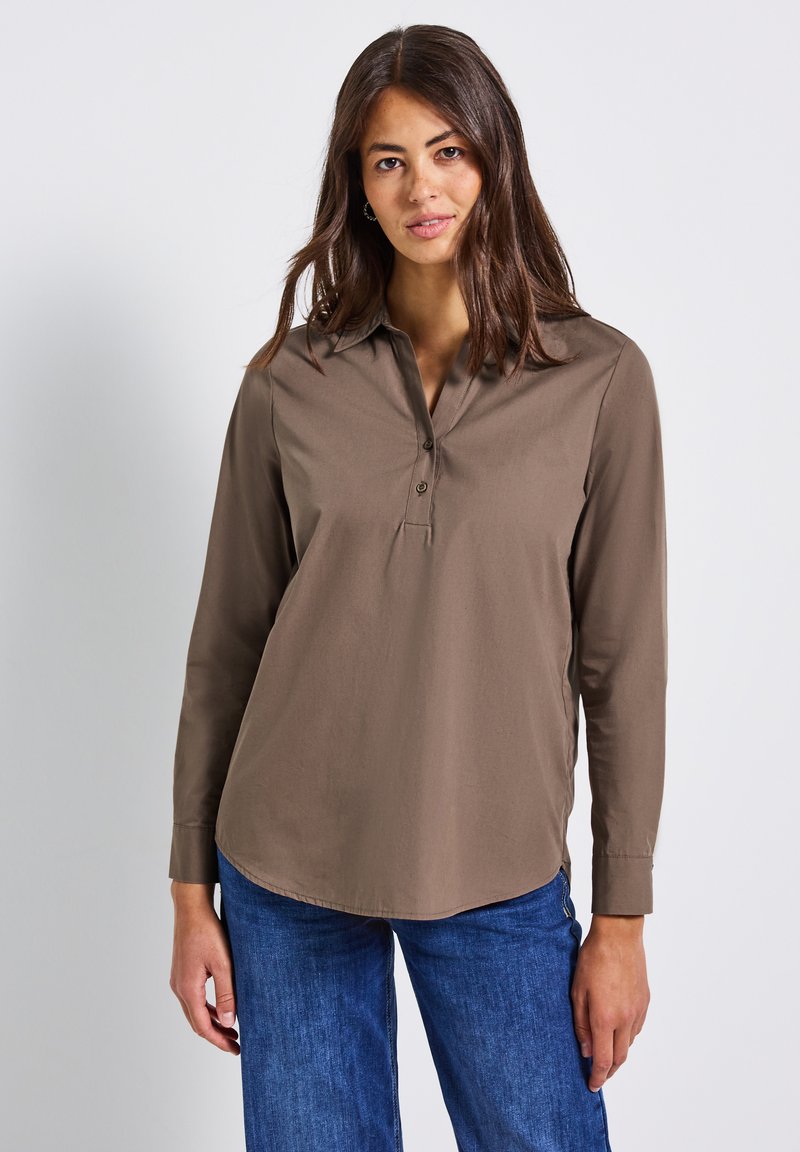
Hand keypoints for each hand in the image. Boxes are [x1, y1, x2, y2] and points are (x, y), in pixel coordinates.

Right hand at [169, 883, 239, 1054]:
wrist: (191, 908)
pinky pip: (194, 998)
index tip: (236, 1049)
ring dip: (212, 1022)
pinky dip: (208, 1008)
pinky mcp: (182, 972)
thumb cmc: (208, 931)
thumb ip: (227, 993)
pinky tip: (222, 1008)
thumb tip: (229, 1023)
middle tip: (236, 1045)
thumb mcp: (224, 963)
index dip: (219, 1040)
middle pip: (197, 1022)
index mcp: (188, 989)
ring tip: (232, 1030)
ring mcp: (179, 980)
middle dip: (216, 1035)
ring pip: (195, 1011)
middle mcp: (179, 987)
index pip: (203, 1026)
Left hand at [570, 915, 648, 1091]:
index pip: (604, 1060)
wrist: (619, 935)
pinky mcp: (645, 1001)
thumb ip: (580, 1024)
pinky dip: (627, 1037)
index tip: (592, 1085)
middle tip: (599, 1076)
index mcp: (605, 1018)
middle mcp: (625, 1019)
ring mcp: (638, 1011)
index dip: (598, 1077)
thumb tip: (586, 1049)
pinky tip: (618, 1032)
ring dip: (618, 1053)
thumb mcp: (577, 991)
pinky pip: (637, 1028)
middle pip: (620, 1057)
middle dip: (609, 1071)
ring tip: (606, 1054)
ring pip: (629, 1044)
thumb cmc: (594, 958)